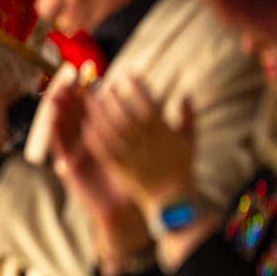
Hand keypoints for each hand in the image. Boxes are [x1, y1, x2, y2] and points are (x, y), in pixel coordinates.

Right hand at [46, 82, 149, 273]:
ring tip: (54, 93)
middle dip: (70, 97)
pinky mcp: (70, 168)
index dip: (89, 93)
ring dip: (57, 111)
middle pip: (75, 116)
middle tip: (66, 78)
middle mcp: (87, 145)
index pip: (92, 111)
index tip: (88, 75)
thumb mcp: (138, 153)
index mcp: (103, 138)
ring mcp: (77, 155)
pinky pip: (60, 148)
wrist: (125, 212)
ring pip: (64, 128)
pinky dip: (54, 133)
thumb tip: (148, 106)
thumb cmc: (134, 182)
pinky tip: (52, 119)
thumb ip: (140, 131)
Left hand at [83, 78, 196, 211]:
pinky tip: (86, 124)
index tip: (127, 76)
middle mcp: (144, 140)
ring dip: (97, 111)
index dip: (136, 87)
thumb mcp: (190, 140)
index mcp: (162, 131)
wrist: (172, 199)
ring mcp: (129, 153)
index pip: (147, 102)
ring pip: (108, 127)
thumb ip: (188, 115)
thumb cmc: (182, 167)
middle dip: (112, 96)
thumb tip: (186, 94)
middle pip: (123, 112)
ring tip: (89, 100)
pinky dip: (93, 134)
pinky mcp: (117, 166)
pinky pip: (101, 147)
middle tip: (102, 84)